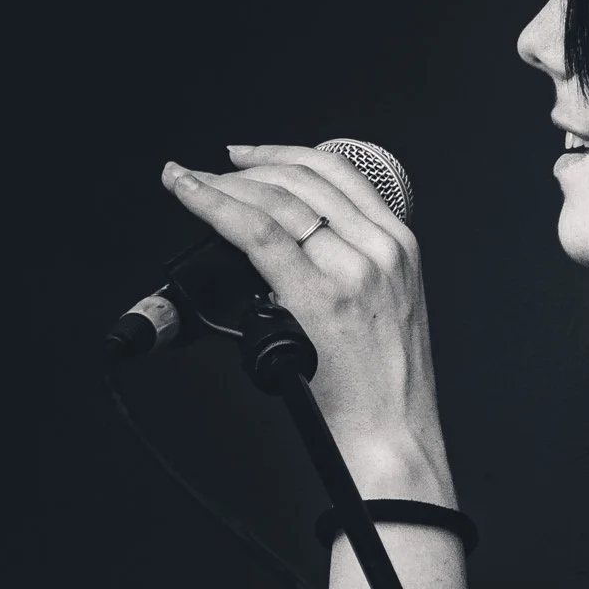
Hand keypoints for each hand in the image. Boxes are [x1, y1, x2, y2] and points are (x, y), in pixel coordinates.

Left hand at [161, 144, 455, 494]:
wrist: (397, 434)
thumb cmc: (386, 386)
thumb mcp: (388, 308)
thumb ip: (353, 268)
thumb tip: (294, 246)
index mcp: (400, 246)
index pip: (337, 175)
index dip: (283, 155)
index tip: (248, 156)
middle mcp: (381, 249)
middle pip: (303, 181)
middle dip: (246, 169)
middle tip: (209, 175)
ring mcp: (354, 271)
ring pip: (276, 202)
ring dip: (222, 185)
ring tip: (190, 183)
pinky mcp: (321, 298)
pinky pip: (257, 233)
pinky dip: (214, 206)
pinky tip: (188, 194)